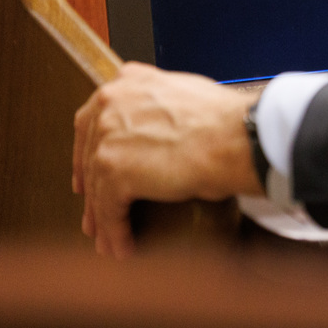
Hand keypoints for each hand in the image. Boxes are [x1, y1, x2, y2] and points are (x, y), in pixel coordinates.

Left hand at [73, 62, 262, 257]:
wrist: (237, 137)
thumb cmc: (226, 119)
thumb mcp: (184, 92)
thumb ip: (157, 104)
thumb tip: (158, 125)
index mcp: (127, 82)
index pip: (93, 120)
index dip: (90, 149)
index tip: (91, 169)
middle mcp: (111, 105)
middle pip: (90, 155)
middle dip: (92, 187)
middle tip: (95, 210)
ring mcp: (109, 138)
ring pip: (97, 187)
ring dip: (103, 218)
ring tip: (109, 239)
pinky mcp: (115, 171)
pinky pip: (110, 210)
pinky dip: (115, 231)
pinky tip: (122, 245)